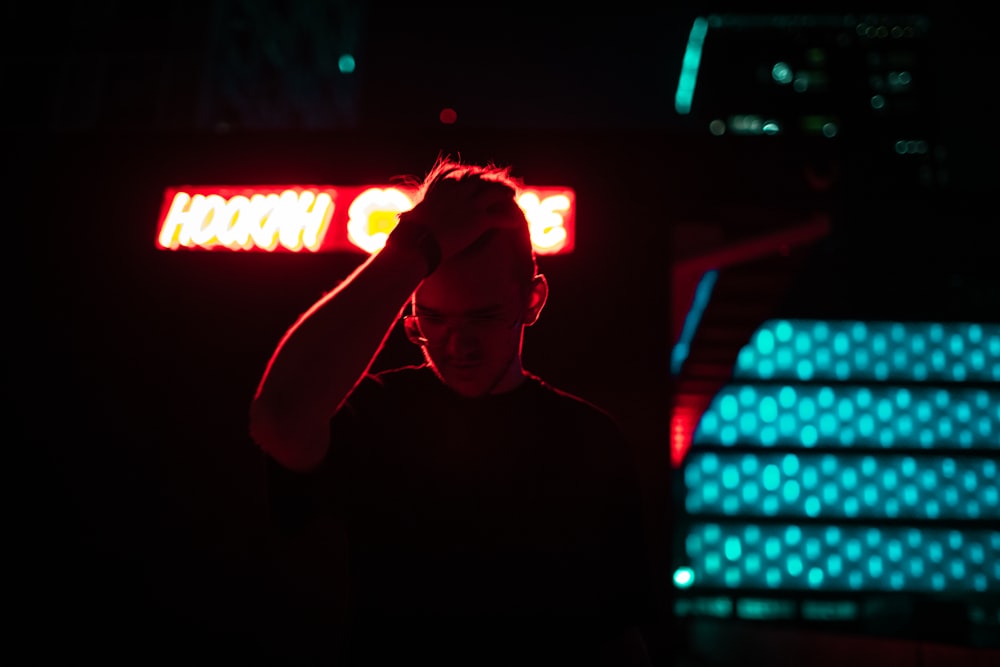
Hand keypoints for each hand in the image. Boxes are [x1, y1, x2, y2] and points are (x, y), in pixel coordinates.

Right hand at [398, 176, 523, 261]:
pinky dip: (509, 219)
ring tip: (512, 196)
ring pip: (494, 193)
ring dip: (505, 193)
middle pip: (481, 180)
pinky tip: (516, 222)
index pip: (461, 174)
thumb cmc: (409, 234)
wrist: (418, 242)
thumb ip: (413, 214)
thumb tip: (402, 219)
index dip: (472, 175)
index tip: (478, 176)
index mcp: (442, 187)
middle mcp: (458, 192)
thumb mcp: (410, 218)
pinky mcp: (479, 220)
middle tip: (499, 183)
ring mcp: (470, 204)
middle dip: (491, 180)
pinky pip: (500, 217)